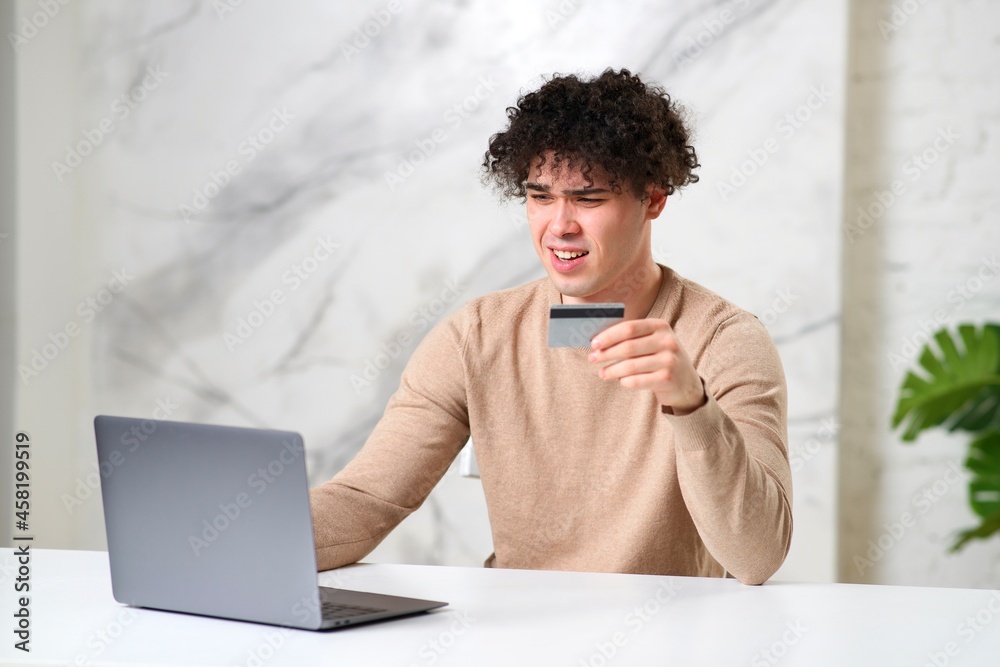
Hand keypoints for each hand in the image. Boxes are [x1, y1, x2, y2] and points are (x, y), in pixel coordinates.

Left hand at [588, 319, 705, 412]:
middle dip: (606, 353)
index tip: (593, 343)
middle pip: (628, 346)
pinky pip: (637, 381)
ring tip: (602, 373)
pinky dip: (624, 381)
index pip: (629, 328)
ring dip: (611, 370)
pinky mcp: (667, 379)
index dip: (608, 336)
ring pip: (630, 365)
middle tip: (592, 358)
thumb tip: (599, 341)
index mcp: (660, 326)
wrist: (687, 383)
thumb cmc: (661, 359)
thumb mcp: (653, 342)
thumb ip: (632, 338)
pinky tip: (620, 381)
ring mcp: (669, 360)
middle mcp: (667, 341)